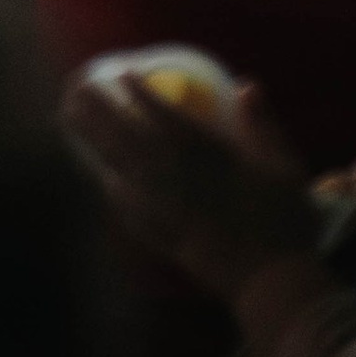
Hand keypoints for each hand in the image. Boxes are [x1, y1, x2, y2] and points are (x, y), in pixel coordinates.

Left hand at [62, 68, 318, 302]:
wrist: (273, 282)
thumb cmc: (284, 221)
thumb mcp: (284, 166)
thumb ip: (262, 124)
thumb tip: (246, 85)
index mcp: (205, 154)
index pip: (163, 115)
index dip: (140, 93)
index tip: (121, 74)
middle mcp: (176, 176)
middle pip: (128, 137)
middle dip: (100, 111)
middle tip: (76, 90)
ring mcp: (167, 209)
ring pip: (121, 168)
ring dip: (94, 142)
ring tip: (71, 121)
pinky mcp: (165, 238)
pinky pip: (130, 210)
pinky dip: (115, 192)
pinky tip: (106, 183)